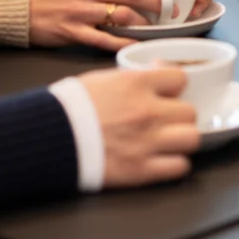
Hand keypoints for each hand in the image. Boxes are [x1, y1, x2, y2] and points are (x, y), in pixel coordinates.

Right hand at [28, 0, 178, 50]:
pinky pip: (104, 39)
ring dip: (143, 23)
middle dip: (157, 3)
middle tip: (171, 11)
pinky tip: (135, 44)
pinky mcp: (73, 32)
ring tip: (155, 28)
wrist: (22, 9)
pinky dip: (123, 42)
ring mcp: (80, 11)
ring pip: (121, 16)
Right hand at [78, 67, 200, 187]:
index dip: (174, 87)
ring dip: (181, 140)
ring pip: (192, 138)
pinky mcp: (141, 170)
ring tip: (169, 141)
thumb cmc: (70, 107)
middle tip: (166, 120)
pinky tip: (162, 160)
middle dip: (179, 115)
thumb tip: (158, 67)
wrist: (46, 138)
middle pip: (190, 111)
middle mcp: (146, 111)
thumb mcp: (102, 78)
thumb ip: (134, 75)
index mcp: (136, 84)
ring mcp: (146, 142)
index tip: (167, 93)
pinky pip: (180, 167)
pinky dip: (174, 164)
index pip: (180, 78)